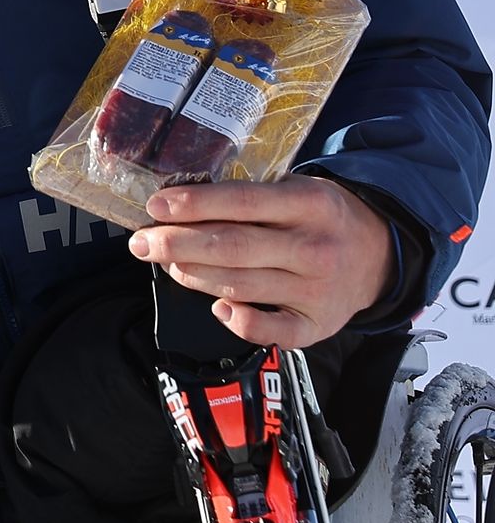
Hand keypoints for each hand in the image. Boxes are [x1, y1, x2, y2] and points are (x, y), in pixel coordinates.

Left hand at [129, 176, 394, 347]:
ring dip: (194, 276)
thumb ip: (251, 197)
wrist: (382, 255)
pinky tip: (217, 308)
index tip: (156, 206)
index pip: (242, 202)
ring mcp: (318, 290)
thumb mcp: (297, 190)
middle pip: (233, 247)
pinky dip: (241, 323)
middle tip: (141, 243)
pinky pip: (274, 332)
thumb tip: (178, 204)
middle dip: (177, 245)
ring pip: (242, 285)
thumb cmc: (320, 217)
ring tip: (166, 264)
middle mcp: (315, 248)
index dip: (194, 205)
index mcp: (309, 204)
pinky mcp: (319, 325)